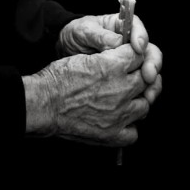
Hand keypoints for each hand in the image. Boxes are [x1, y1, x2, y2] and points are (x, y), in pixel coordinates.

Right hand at [23, 42, 157, 145]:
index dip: (135, 55)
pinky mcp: (112, 134)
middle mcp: (122, 89)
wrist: (44, 103)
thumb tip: (123, 58)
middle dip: (140, 75)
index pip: (140, 55)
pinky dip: (130, 127)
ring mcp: (119, 113)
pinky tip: (120, 121)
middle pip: (146, 79)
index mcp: (114, 65)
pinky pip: (134, 132)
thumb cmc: (59, 77)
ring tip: (125, 99)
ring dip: (137, 101)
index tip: (130, 58)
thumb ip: (110, 57)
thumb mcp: (86, 55)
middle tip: (130, 77)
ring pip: (144, 105)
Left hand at [58, 13, 162, 103]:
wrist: (65, 51)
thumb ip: (99, 36)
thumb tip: (117, 43)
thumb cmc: (75, 35)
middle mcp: (130, 43)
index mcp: (122, 26)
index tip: (138, 48)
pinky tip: (143, 103)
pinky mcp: (127, 78)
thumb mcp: (83, 31)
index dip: (141, 37)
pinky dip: (144, 94)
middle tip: (148, 76)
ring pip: (149, 70)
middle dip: (152, 64)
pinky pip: (141, 85)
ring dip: (152, 83)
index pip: (137, 28)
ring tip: (148, 94)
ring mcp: (130, 62)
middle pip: (150, 51)